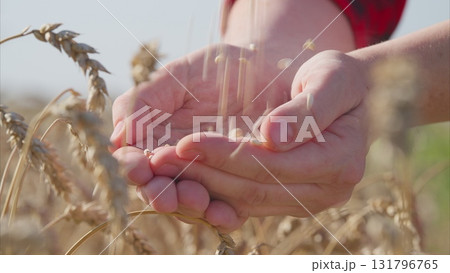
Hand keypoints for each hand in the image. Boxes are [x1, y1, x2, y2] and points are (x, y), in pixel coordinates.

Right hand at [110, 44, 289, 229]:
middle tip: (167, 196)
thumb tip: (117, 136)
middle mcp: (177, 161)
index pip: (134, 161)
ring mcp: (207, 175)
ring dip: (190, 208)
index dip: (132, 168)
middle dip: (160, 195)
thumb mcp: (178, 76)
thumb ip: (145, 99)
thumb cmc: (216, 68)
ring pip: (189, 203)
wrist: (265, 69)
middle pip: (158, 188)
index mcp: (155, 137)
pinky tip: (229, 214)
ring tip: (200, 202)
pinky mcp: (238, 184)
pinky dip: (224, 215)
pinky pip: (228, 208)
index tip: (140, 169)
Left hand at [146, 50, 369, 231]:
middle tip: (160, 158)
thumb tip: (272, 138)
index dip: (227, 156)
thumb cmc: (340, 80)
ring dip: (202, 184)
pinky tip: (185, 175)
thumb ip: (307, 108)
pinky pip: (246, 202)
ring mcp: (305, 200)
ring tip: (164, 166)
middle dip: (205, 173)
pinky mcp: (287, 199)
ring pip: (245, 201)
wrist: (346, 95)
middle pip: (254, 190)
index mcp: (339, 163)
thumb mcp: (332, 79)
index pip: (272, 166)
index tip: (187, 141)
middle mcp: (323, 192)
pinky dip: (214, 190)